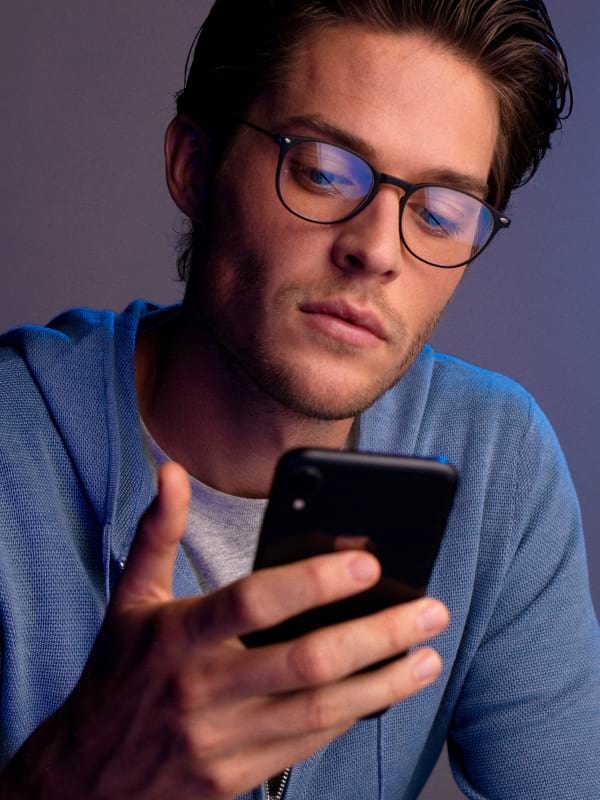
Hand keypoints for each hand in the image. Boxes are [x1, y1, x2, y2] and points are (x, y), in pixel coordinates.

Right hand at [0, 462, 448, 799]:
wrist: (84, 778)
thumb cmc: (116, 676)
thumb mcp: (130, 600)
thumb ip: (157, 533)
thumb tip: (171, 472)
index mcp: (178, 637)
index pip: (254, 602)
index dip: (313, 580)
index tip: (367, 561)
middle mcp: (203, 690)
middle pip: (306, 661)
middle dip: (379, 633)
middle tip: (430, 609)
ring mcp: (223, 740)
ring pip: (321, 709)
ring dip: (385, 681)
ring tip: (429, 655)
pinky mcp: (237, 777)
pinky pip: (309, 743)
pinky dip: (353, 714)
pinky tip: (385, 690)